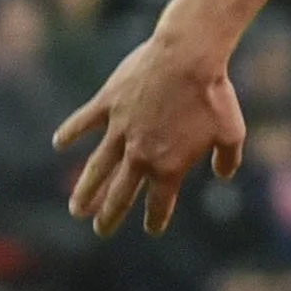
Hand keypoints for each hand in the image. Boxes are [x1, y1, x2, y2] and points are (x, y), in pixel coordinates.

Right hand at [52, 34, 246, 235]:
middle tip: (101, 231)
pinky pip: (83, 122)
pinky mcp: (107, 104)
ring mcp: (119, 130)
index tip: (152, 229)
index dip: (155, 218)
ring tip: (76, 209)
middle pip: (120, 194)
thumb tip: (223, 174)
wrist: (187, 59)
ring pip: (97, 168)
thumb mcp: (232, 132)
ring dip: (85, 190)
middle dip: (110, 215)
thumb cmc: (214, 96)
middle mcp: (139, 155)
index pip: (159, 202)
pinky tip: (58, 143)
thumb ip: (227, 158)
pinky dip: (70, 132)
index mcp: (169, 167)